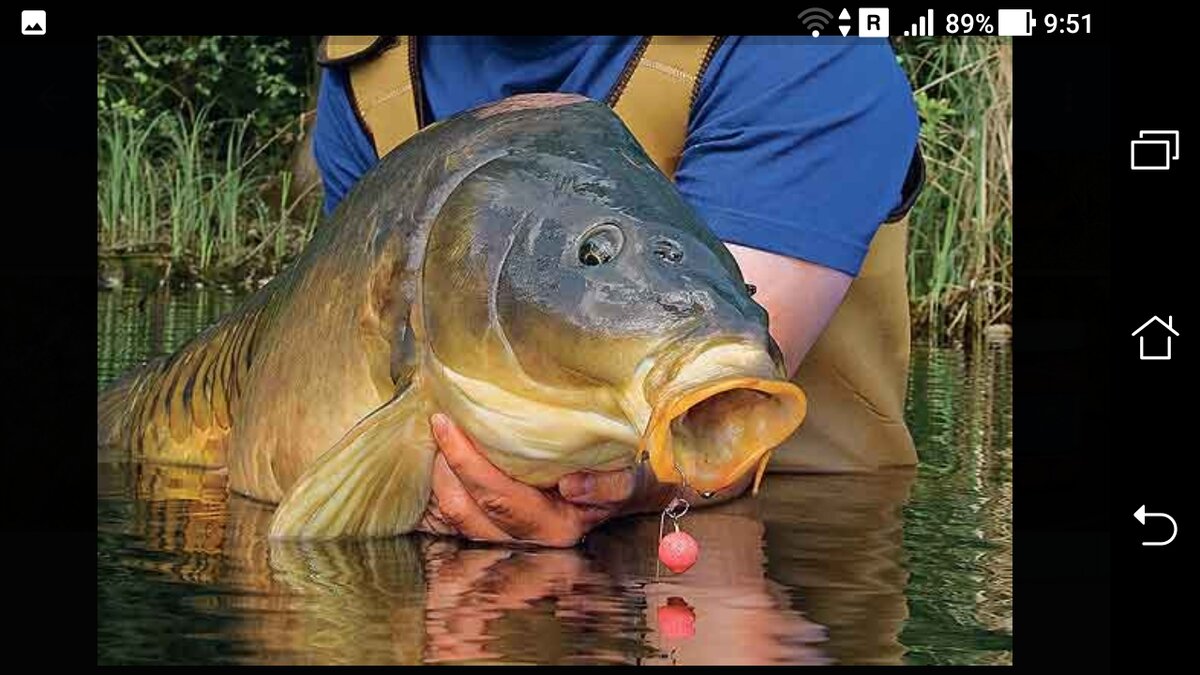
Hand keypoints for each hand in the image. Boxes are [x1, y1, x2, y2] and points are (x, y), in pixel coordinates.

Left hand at [417, 414, 648, 547]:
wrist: (629, 492)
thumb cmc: (625, 478)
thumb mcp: (630, 479)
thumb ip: (610, 485)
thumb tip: (571, 487)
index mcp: (558, 527)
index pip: (498, 498)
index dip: (466, 462)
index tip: (447, 423)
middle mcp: (529, 539)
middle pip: (467, 508)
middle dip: (447, 463)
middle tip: (441, 422)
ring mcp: (509, 538)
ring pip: (456, 515)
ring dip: (442, 476)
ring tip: (443, 437)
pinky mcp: (496, 530)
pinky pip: (457, 515)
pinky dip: (447, 486)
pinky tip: (446, 457)